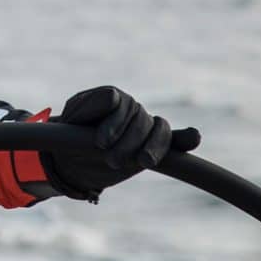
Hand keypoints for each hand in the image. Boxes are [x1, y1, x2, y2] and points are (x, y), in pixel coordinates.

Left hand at [40, 86, 199, 201]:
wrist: (69, 162)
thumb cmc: (67, 137)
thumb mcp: (71, 122)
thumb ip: (89, 107)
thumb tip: (113, 97)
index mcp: (109, 97)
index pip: (119, 102)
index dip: (113, 122)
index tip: (100, 143)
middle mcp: (130, 108)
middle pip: (139, 118)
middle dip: (127, 141)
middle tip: (110, 160)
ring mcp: (144, 126)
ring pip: (158, 129)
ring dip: (153, 146)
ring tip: (144, 162)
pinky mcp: (153, 146)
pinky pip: (174, 139)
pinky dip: (185, 139)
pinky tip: (193, 138)